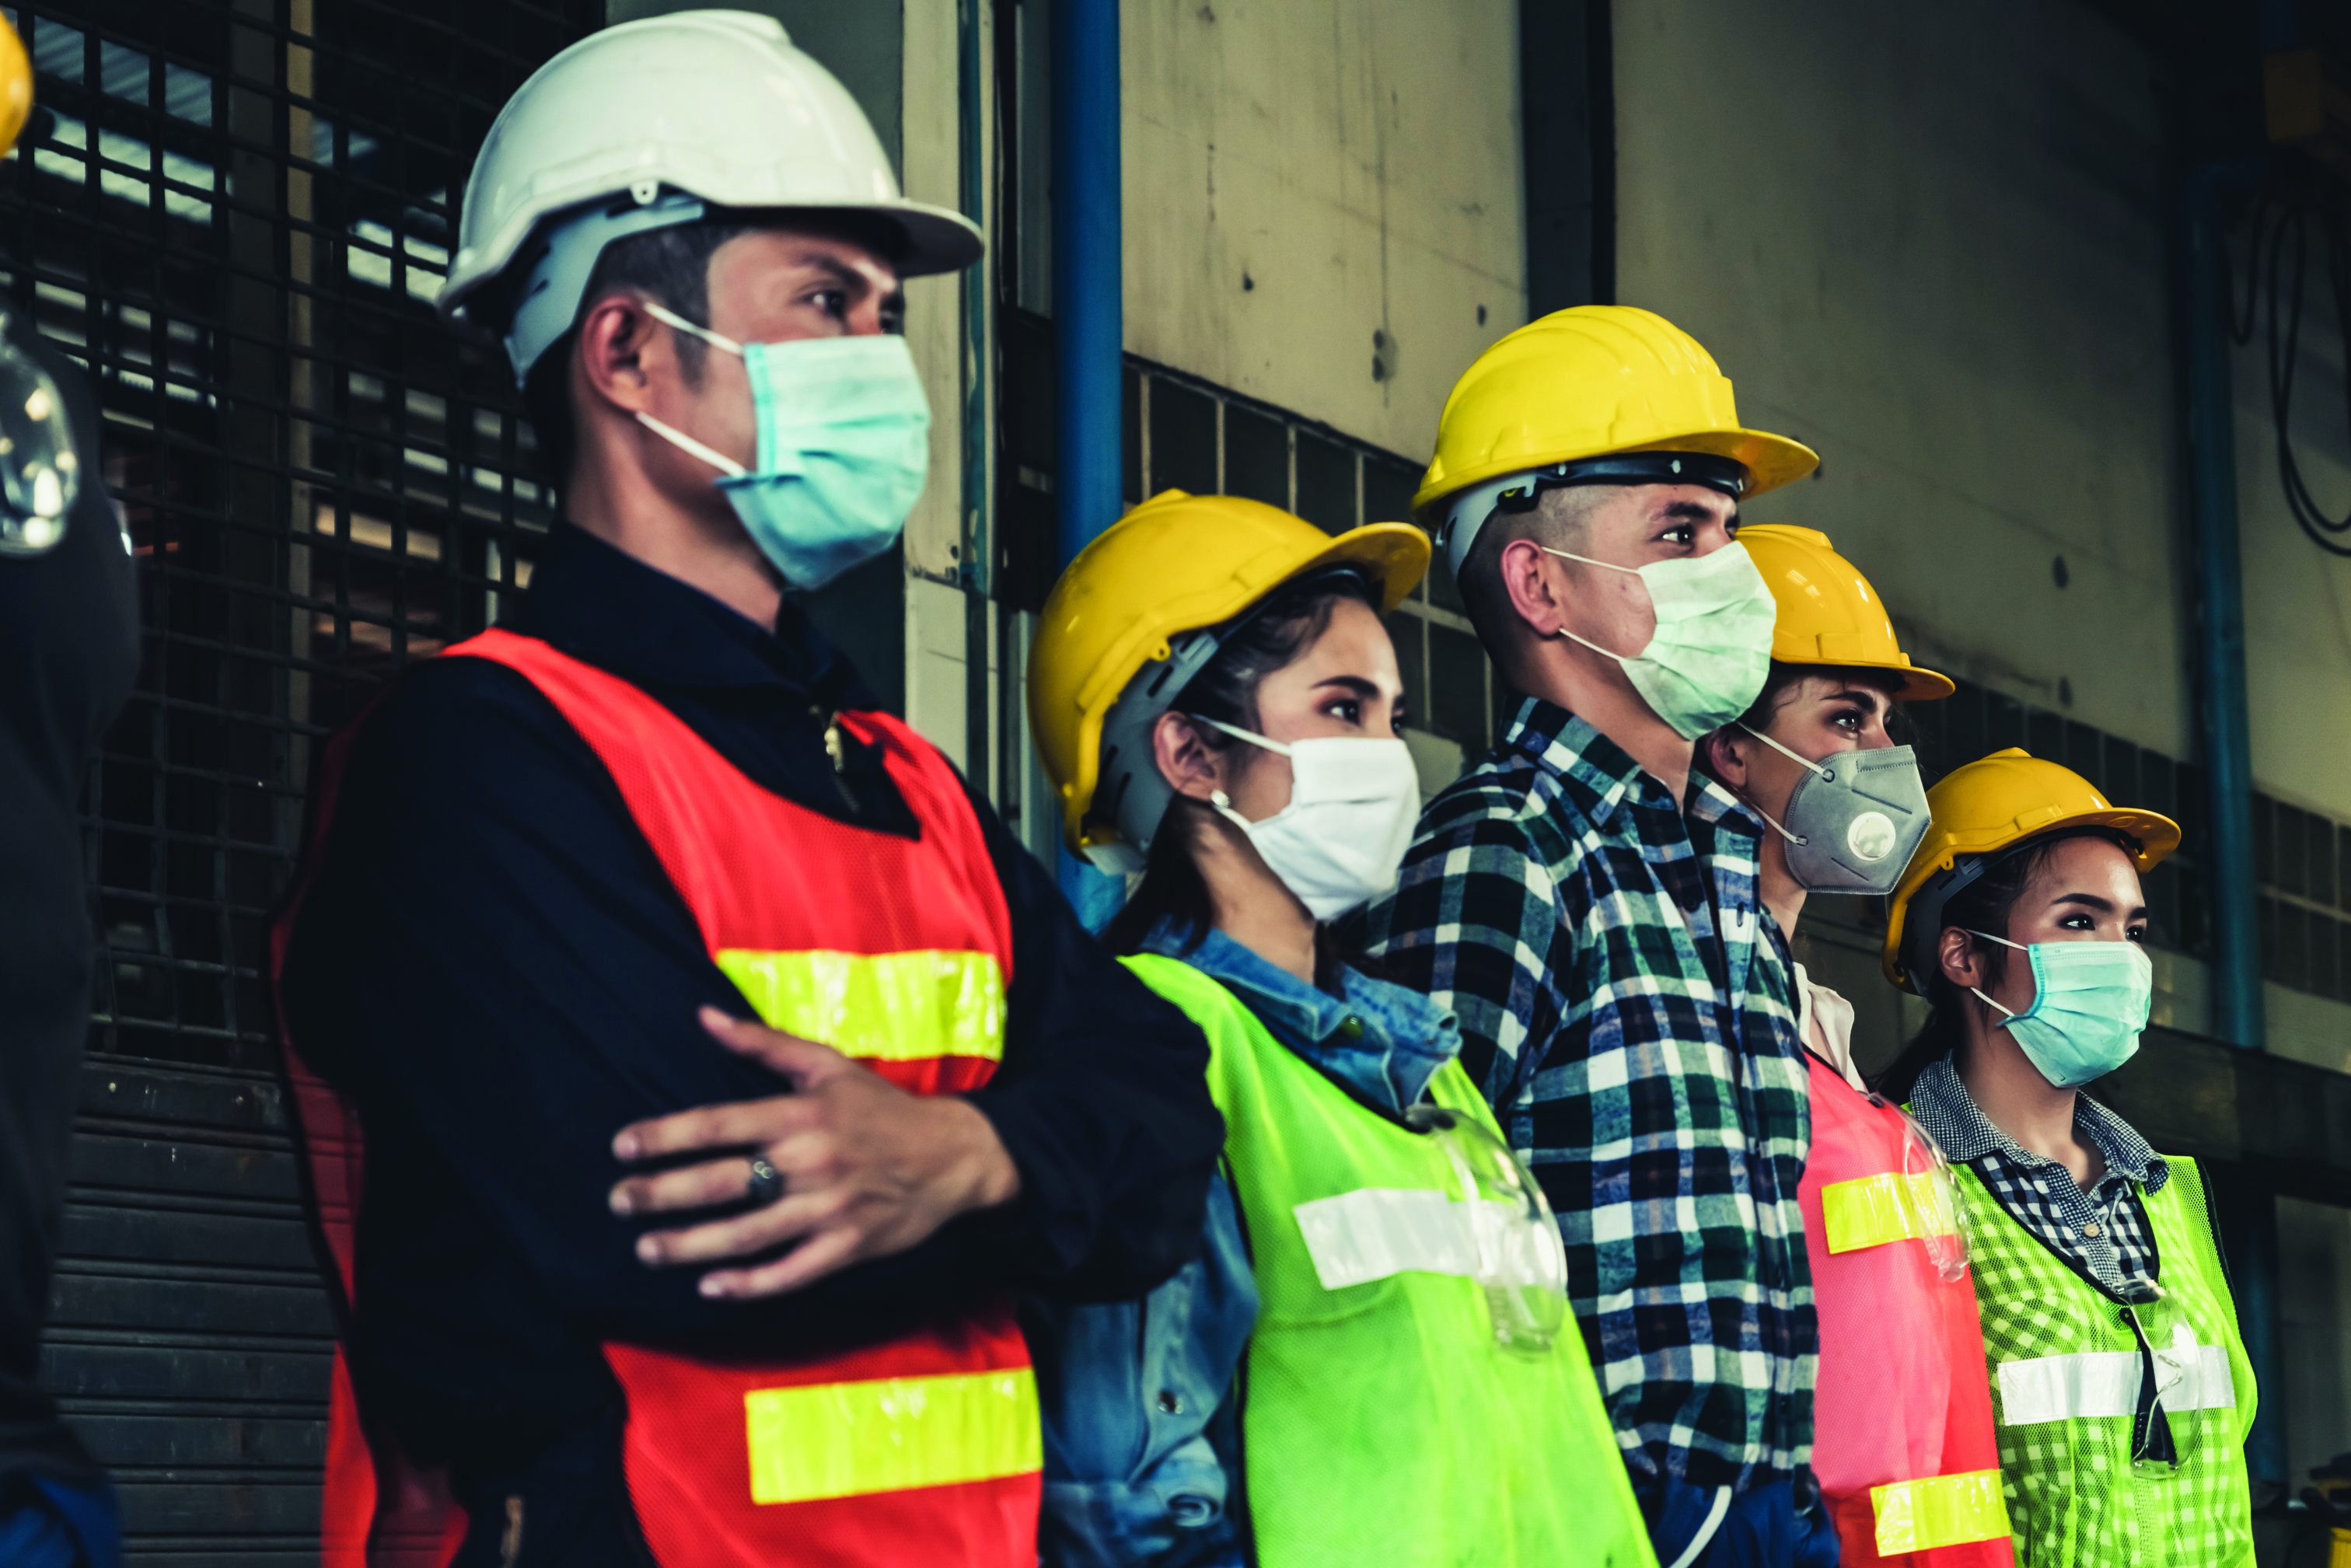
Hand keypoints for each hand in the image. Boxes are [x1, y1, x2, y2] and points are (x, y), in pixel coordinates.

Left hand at [608, 1007, 1021, 1298]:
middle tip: (619, 1202)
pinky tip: (711, 1287)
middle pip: (720, 1183)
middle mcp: (809, 1162)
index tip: (622, 1147)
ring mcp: (828, 1209)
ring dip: (690, 1245)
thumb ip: (761, 1043)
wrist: (952, 1156)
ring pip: (746, 1234)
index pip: (716, 1125)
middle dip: (661, 1194)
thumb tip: (704, 1017)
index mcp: (800, 1114)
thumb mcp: (826, 1065)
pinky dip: (748, 1285)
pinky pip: (789, 1273)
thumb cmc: (881, 1108)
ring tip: (647, 1249)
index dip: (663, 1136)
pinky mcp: (846, 1247)